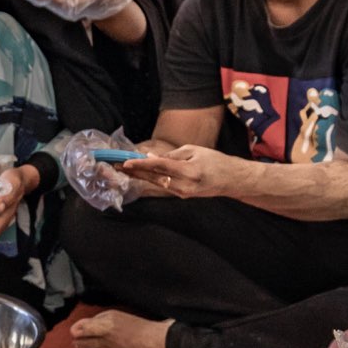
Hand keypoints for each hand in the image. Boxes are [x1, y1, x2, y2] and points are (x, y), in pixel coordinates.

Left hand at [124, 146, 245, 199]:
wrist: (231, 180)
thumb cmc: (215, 161)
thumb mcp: (195, 150)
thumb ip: (172, 155)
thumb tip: (152, 158)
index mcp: (190, 171)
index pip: (160, 167)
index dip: (142, 165)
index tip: (127, 163)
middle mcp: (185, 185)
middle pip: (154, 178)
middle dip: (135, 173)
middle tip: (116, 167)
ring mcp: (183, 193)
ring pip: (156, 184)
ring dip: (139, 177)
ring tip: (123, 171)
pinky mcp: (182, 196)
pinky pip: (163, 187)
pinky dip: (151, 181)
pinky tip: (139, 176)